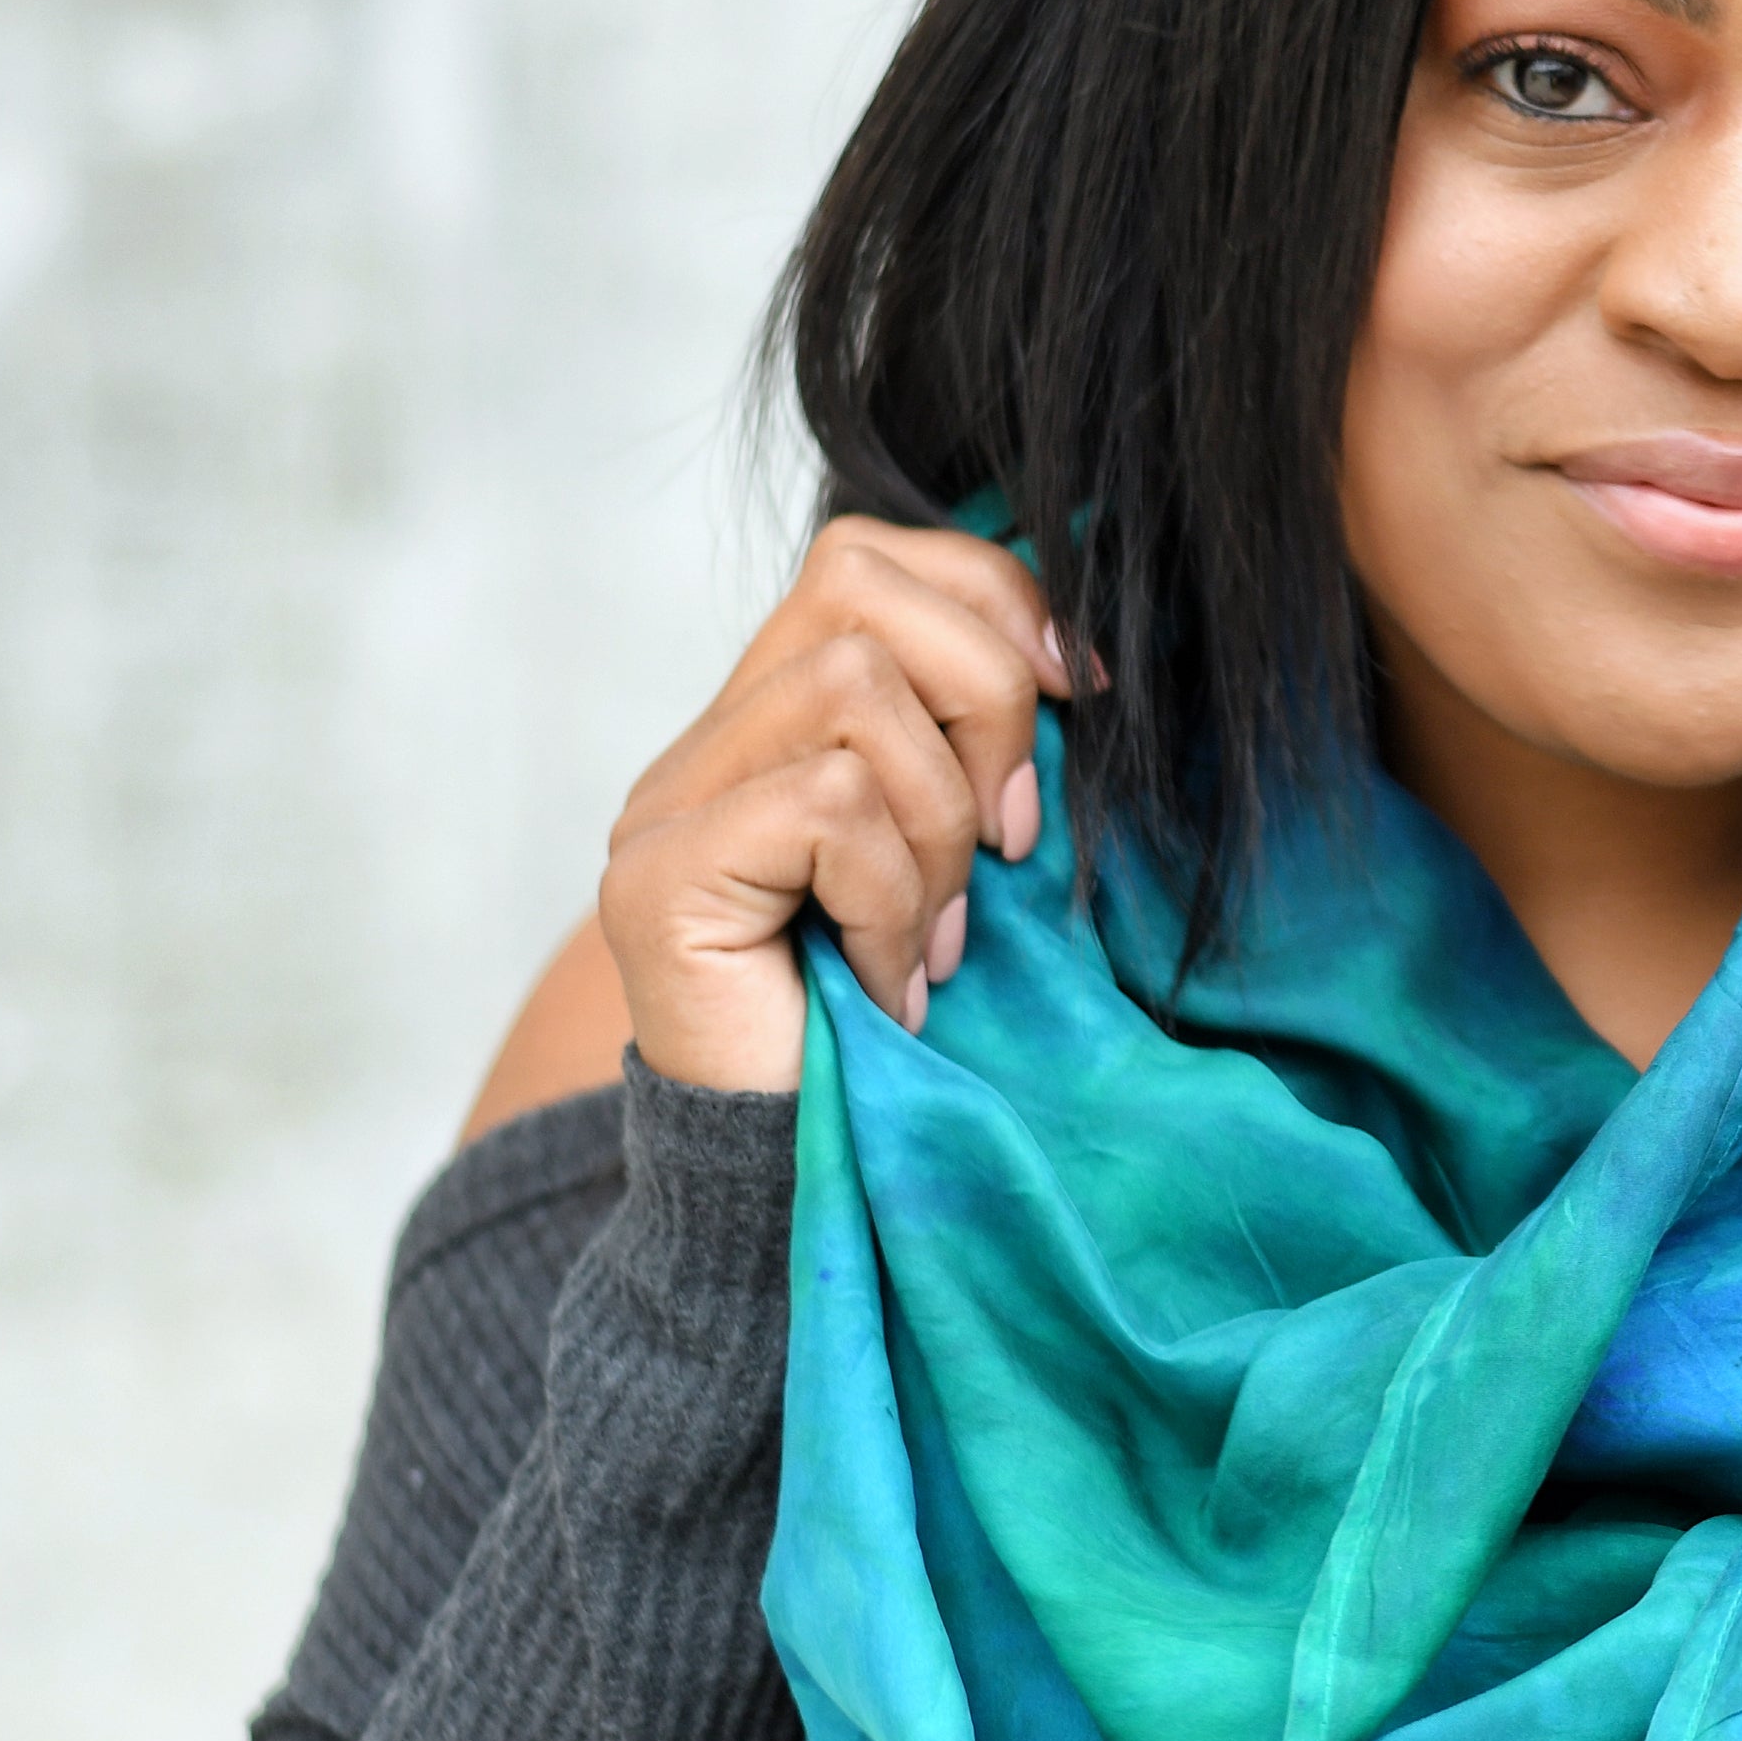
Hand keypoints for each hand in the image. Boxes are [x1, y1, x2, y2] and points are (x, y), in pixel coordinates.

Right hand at [600, 519, 1082, 1093]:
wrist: (798, 1184)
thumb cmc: (896, 1027)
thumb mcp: (964, 857)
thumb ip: (978, 749)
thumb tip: (1080, 652)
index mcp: (773, 721)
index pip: (870, 556)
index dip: (994, 599)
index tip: (1083, 690)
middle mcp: (702, 744)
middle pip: (858, 588)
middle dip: (983, 702)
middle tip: (1012, 843)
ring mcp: (665, 805)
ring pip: (856, 692)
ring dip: (940, 825)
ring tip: (936, 939)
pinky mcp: (658, 876)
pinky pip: (830, 805)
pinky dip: (894, 899)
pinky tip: (890, 983)